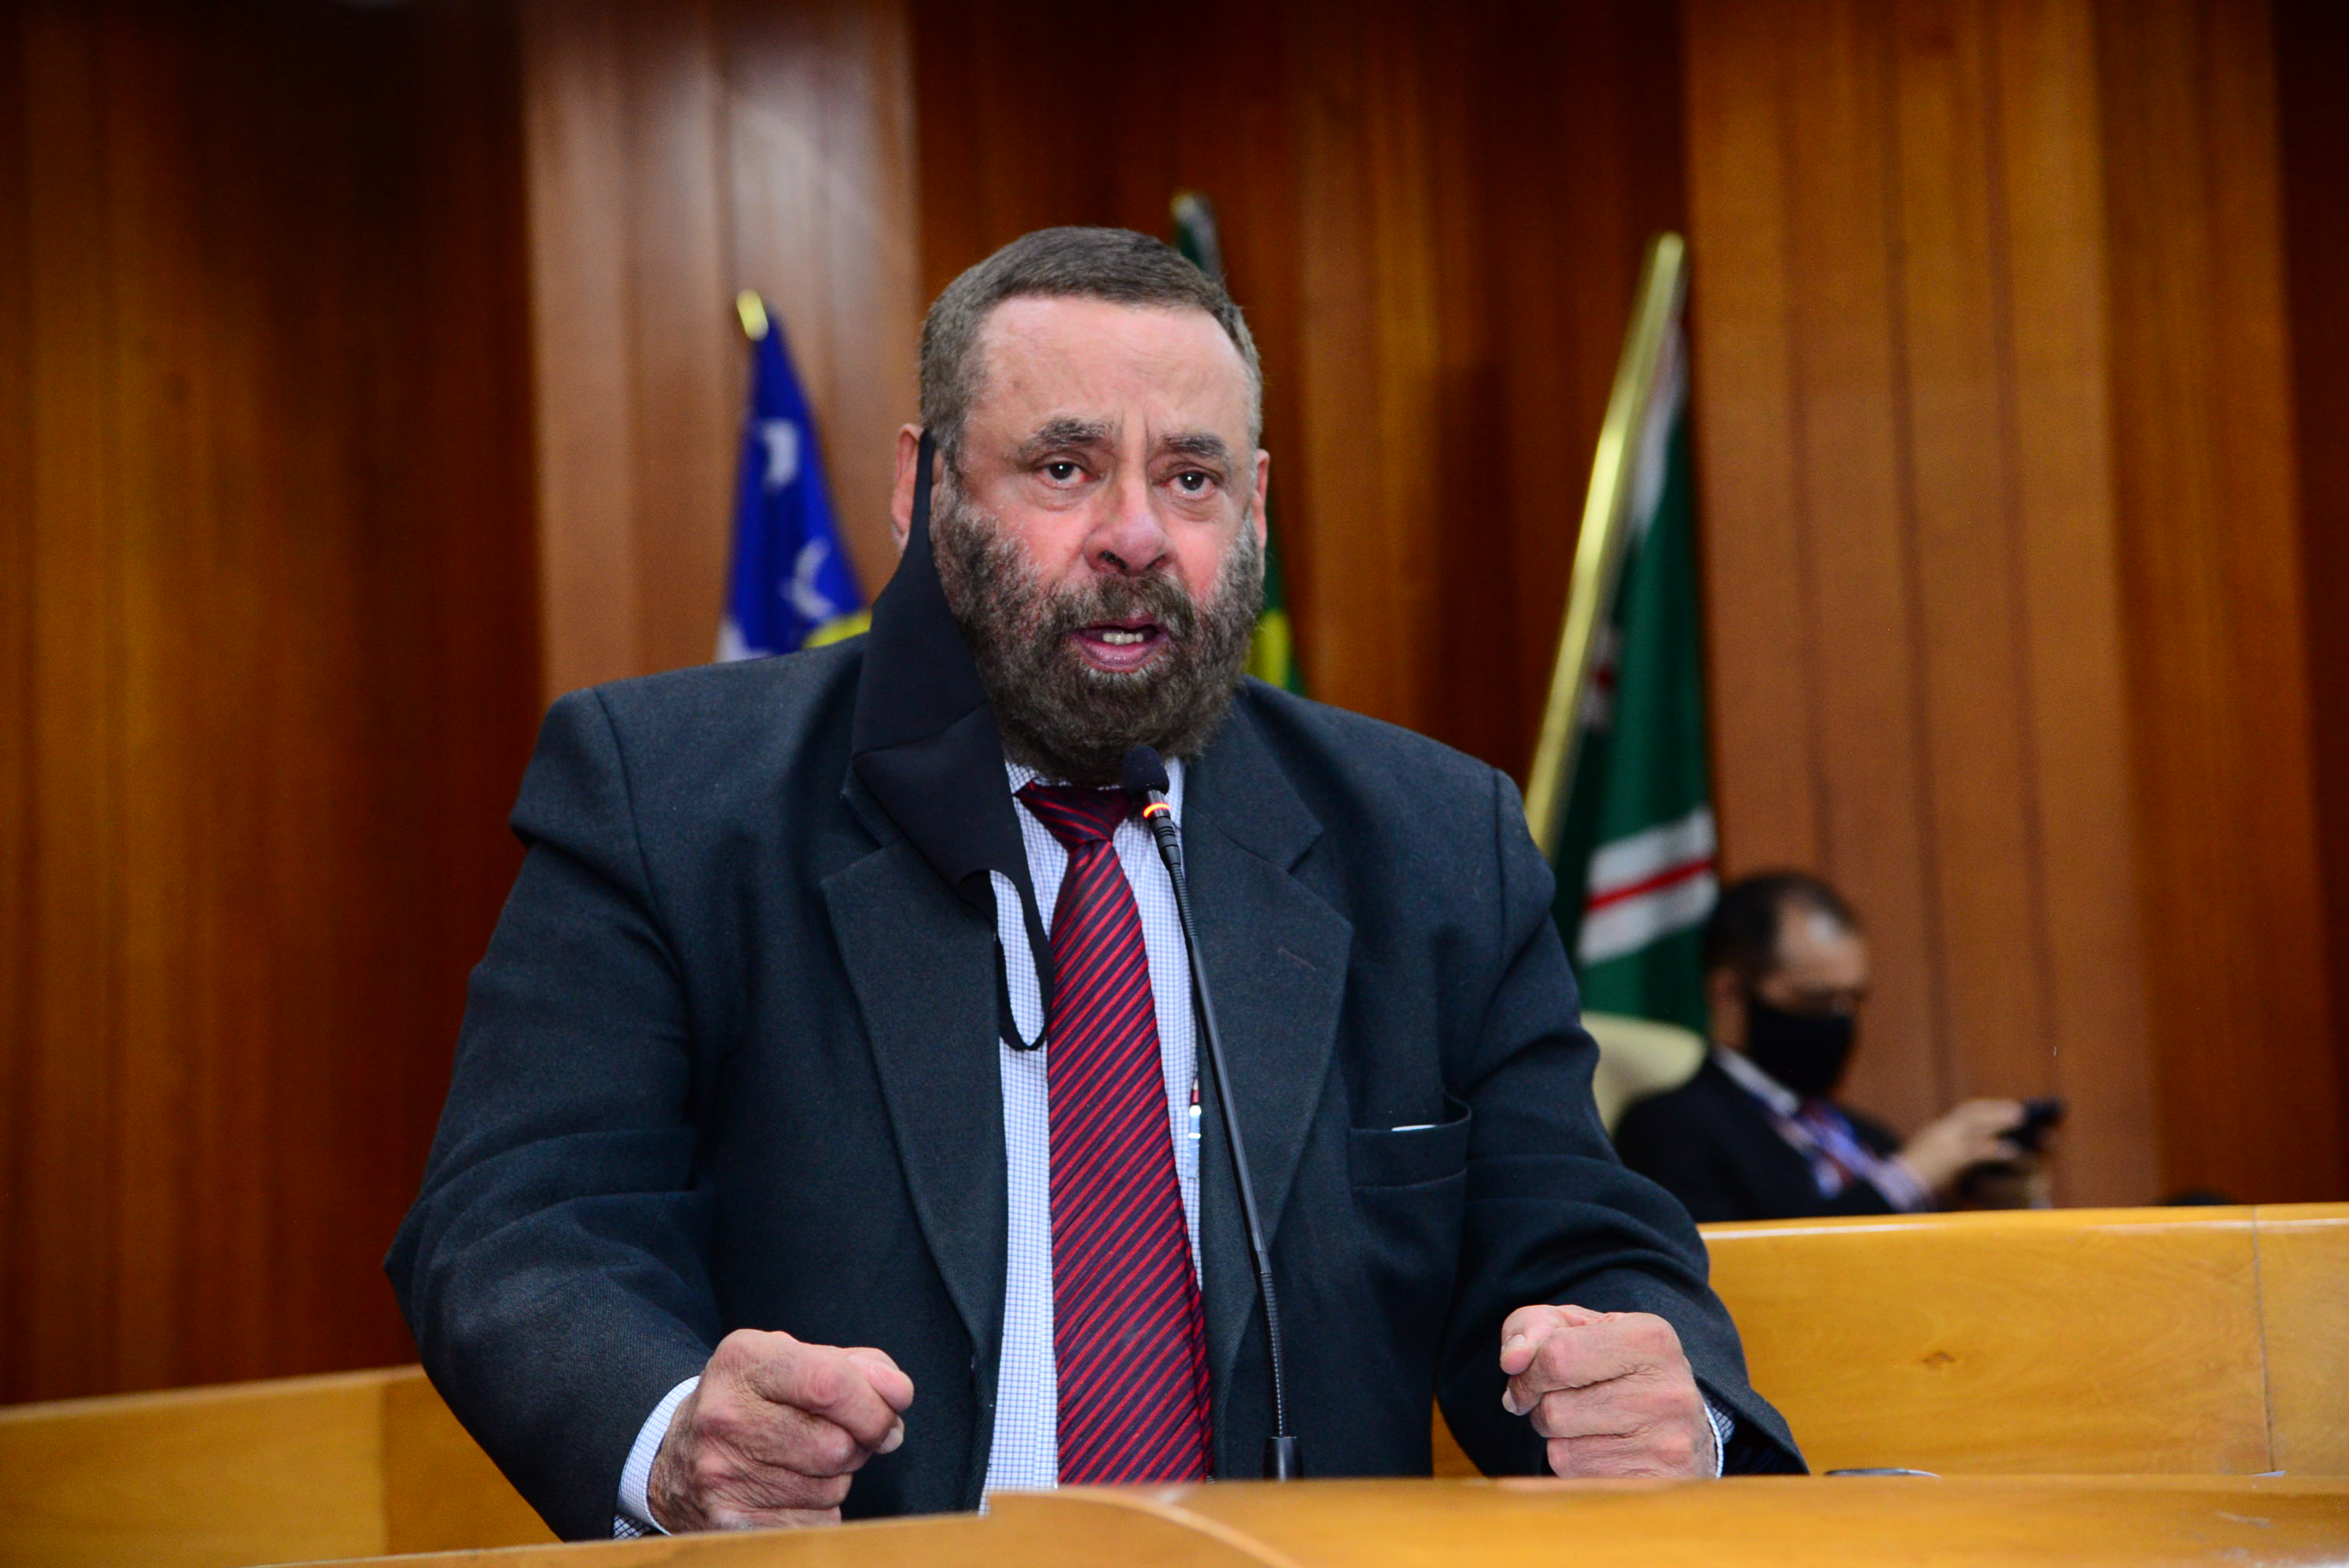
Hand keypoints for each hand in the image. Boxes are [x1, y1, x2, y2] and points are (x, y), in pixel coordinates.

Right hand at [647, 1330, 913, 1531]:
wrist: (675, 1459)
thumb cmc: (755, 1401)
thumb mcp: (794, 1362)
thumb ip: (858, 1367)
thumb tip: (898, 1395)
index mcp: (744, 1361)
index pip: (831, 1383)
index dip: (875, 1403)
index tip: (893, 1407)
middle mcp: (725, 1416)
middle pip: (837, 1443)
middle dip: (860, 1442)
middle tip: (842, 1434)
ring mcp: (722, 1474)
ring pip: (831, 1487)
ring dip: (837, 1477)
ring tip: (802, 1460)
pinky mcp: (729, 1523)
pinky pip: (813, 1523)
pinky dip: (817, 1510)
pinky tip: (786, 1490)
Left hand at [1498, 1304, 1712, 1477]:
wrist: (1676, 1425)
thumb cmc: (1614, 1367)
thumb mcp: (1577, 1329)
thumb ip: (1532, 1328)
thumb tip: (1511, 1359)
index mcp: (1649, 1337)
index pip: (1557, 1355)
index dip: (1526, 1370)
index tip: (1525, 1374)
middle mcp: (1667, 1390)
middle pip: (1554, 1407)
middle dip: (1539, 1405)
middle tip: (1557, 1399)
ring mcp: (1666, 1444)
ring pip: (1561, 1447)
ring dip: (1555, 1437)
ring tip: (1584, 1422)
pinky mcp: (1653, 1484)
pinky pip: (1577, 1478)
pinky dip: (1573, 1465)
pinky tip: (1601, 1450)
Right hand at [1895, 1098, 2025, 1196]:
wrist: (1897, 1188)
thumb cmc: (1912, 1176)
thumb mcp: (1929, 1154)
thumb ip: (1946, 1146)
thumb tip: (1970, 1142)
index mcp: (1938, 1130)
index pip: (1965, 1111)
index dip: (1987, 1107)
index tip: (2004, 1106)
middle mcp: (1941, 1131)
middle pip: (1973, 1113)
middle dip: (1996, 1110)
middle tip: (2018, 1110)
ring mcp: (1944, 1143)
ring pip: (1976, 1125)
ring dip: (1999, 1121)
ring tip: (2019, 1120)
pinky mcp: (1949, 1159)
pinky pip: (1977, 1151)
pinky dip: (1995, 1149)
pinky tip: (2012, 1151)